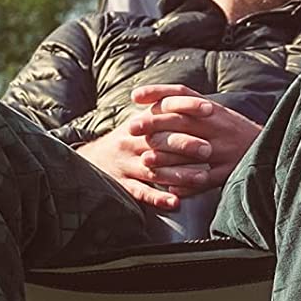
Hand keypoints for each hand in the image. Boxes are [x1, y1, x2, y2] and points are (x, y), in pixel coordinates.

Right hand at [73, 92, 216, 210]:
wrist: (91, 161)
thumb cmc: (126, 140)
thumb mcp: (139, 120)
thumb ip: (161, 110)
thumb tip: (195, 98)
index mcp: (138, 123)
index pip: (165, 111)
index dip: (187, 108)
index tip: (209, 109)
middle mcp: (131, 142)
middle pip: (161, 141)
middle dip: (186, 144)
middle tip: (208, 150)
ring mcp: (126, 164)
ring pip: (155, 169)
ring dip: (180, 175)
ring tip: (202, 178)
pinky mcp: (122, 185)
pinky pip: (141, 192)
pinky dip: (158, 198)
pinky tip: (175, 202)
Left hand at [127, 83, 261, 191]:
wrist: (271, 148)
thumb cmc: (235, 131)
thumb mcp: (216, 113)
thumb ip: (190, 107)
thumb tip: (157, 101)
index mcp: (212, 110)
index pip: (181, 95)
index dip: (157, 93)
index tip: (135, 97)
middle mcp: (218, 125)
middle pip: (181, 121)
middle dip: (154, 124)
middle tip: (131, 128)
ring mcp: (224, 149)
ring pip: (191, 152)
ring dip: (166, 158)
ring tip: (146, 162)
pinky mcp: (229, 170)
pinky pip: (205, 179)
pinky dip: (186, 184)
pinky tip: (170, 188)